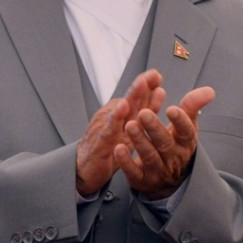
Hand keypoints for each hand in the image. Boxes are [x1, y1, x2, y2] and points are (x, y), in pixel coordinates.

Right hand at [76, 70, 165, 196]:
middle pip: (130, 98)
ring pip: (121, 109)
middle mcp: (113, 116)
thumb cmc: (108, 146)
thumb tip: (160, 90)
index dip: (148, 86)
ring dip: (132, 95)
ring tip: (142, 84)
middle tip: (153, 74)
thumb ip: (144, 110)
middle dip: (142, 85)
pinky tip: (123, 108)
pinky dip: (116, 117)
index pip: (137, 98)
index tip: (158, 75)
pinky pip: (109, 129)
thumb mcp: (130, 129)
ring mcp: (105, 127)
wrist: (83, 168)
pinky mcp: (100, 142)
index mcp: (123, 114)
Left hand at [114, 82, 215, 199]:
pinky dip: (126, 161)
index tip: (172, 109)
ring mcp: (157, 170)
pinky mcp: (141, 179)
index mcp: (185, 142)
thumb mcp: (187, 126)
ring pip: (149, 156)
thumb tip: (210, 91)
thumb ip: (193, 106)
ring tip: (130, 125)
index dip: (180, 121)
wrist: (170, 180)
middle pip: (165, 143)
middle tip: (143, 113)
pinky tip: (119, 148)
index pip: (186, 131)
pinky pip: (133, 172)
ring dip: (139, 141)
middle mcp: (173, 157)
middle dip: (154, 128)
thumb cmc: (177, 145)